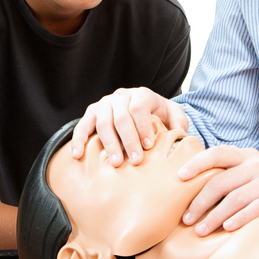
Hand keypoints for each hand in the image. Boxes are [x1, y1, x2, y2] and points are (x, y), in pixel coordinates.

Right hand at [72, 87, 188, 166]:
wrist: (140, 106)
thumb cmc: (157, 114)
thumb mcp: (172, 113)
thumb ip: (179, 122)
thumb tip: (181, 135)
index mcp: (141, 94)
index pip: (139, 108)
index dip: (143, 127)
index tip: (148, 146)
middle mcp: (121, 96)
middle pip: (121, 117)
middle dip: (128, 141)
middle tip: (135, 161)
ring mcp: (104, 104)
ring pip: (103, 123)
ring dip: (109, 144)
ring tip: (116, 163)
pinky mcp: (91, 112)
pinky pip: (82, 125)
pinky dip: (79, 140)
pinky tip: (78, 155)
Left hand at [178, 146, 258, 235]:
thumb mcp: (247, 173)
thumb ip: (226, 174)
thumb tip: (186, 186)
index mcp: (246, 156)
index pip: (218, 153)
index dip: (197, 163)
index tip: (180, 177)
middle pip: (222, 182)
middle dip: (200, 202)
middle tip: (187, 219)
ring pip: (236, 198)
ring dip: (215, 216)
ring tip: (201, 230)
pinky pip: (256, 208)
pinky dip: (240, 218)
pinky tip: (227, 228)